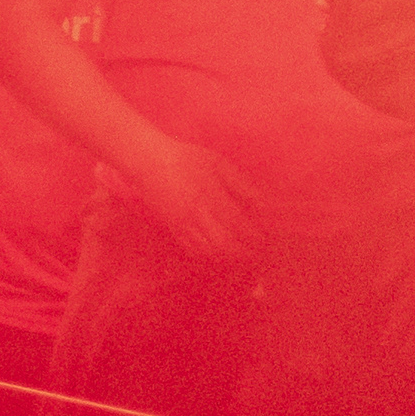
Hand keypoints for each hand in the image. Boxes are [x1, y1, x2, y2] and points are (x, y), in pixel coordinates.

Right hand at [123, 131, 259, 261]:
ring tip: (241, 255)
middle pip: (226, 244)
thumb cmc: (187, 158)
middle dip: (245, 252)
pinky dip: (210, 256)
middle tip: (257, 252)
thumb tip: (263, 205)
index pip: (239, 225)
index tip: (266, 238)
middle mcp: (197, 214)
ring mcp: (183, 224)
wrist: (148, 161)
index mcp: (211, 195)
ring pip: (210, 251)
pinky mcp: (173, 229)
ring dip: (228, 257)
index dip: (255, 236)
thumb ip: (241, 185)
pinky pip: (193, 250)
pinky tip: (219, 253)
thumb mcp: (218, 164)